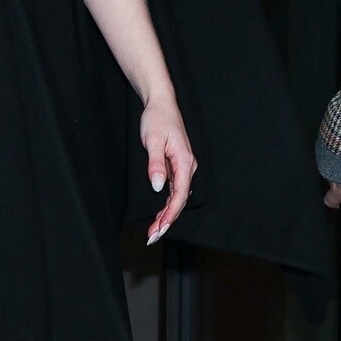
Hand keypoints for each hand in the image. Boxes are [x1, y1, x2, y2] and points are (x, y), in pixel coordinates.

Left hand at [141, 93, 195, 243]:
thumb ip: (155, 164)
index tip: (158, 229)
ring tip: (154, 230)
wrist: (160, 104)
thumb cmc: (157, 119)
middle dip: (167, 220)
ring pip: (176, 197)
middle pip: (179, 200)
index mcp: (185, 162)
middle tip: (152, 236)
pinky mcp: (177, 165)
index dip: (169, 215)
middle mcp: (187, 167)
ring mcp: (183, 167)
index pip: (179, 196)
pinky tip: (159, 214)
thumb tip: (158, 186)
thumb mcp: (152, 141)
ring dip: (166, 214)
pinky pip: (173, 189)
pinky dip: (166, 203)